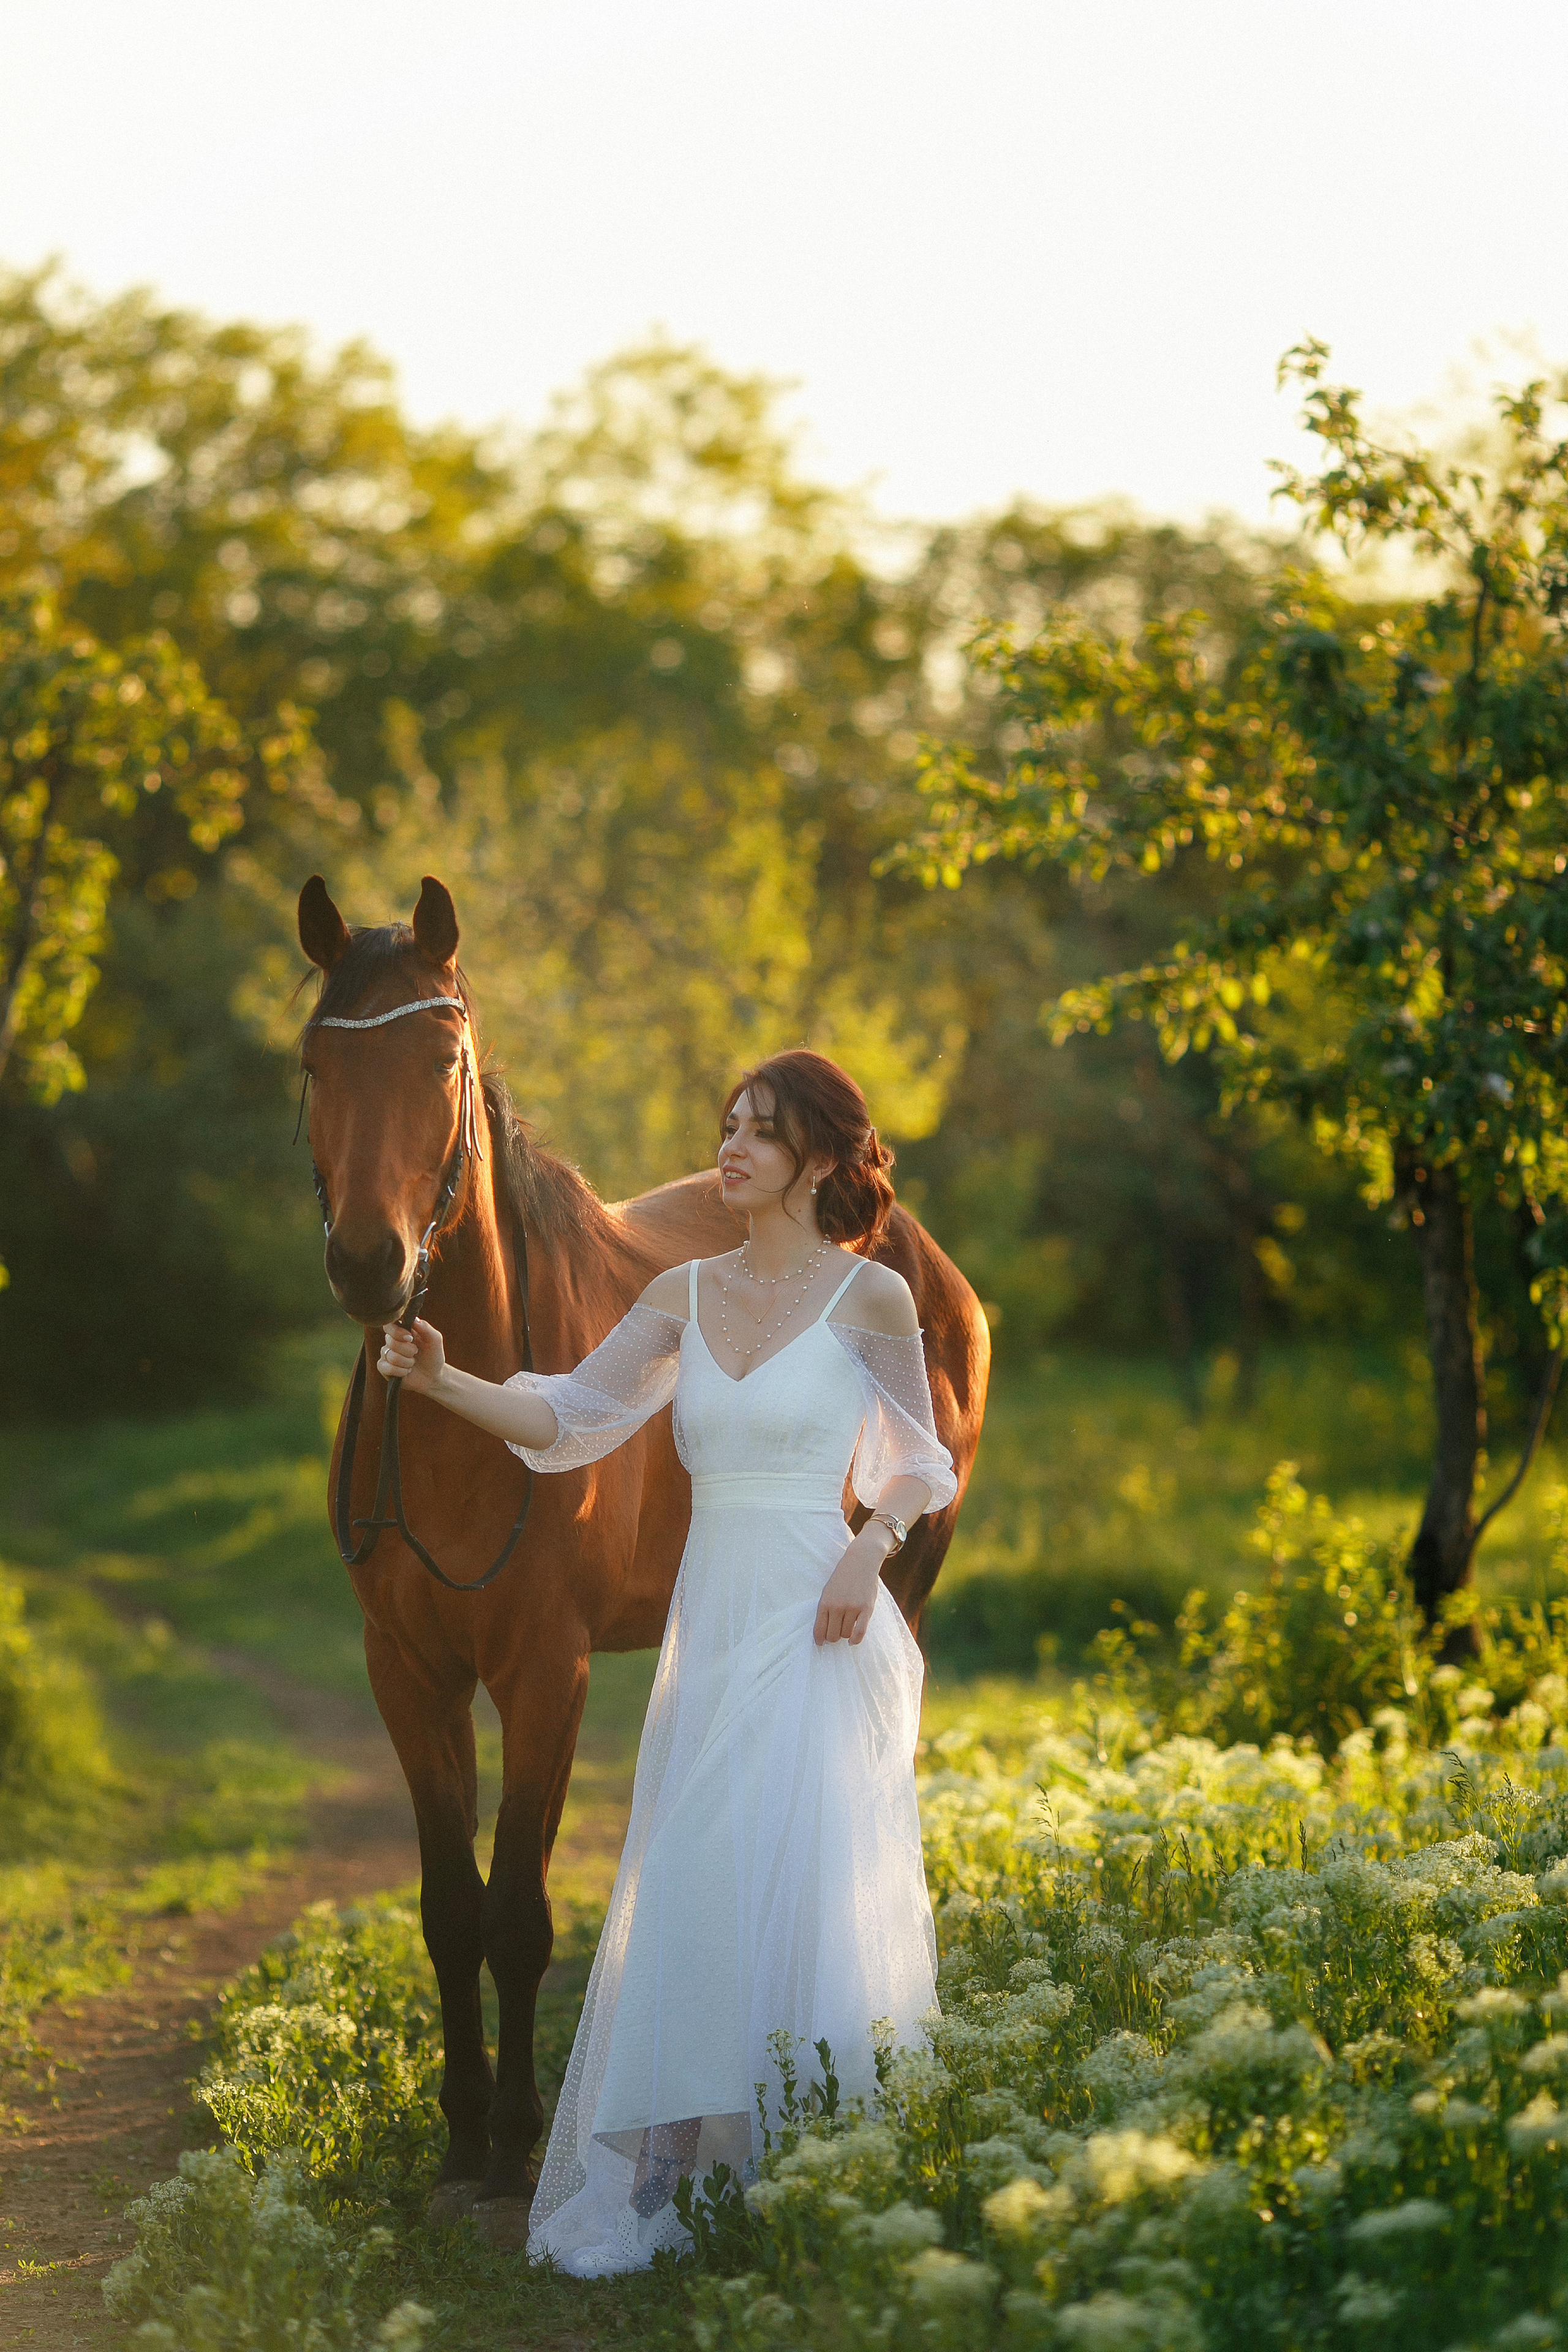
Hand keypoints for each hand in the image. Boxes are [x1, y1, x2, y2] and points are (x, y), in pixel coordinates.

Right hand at [378, 1317, 445, 1395]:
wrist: (432, 1376)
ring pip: (392, 1356)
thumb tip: (414, 1319)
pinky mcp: (384, 1368)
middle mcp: (391, 1341)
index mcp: (402, 1330)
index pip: (389, 1325)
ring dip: (407, 1362)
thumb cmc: (433, 1355)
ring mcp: (386, 1354)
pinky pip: (387, 1368)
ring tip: (413, 1363)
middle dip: (409, 1350)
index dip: (397, 1331)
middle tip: (416, 1352)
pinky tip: (407, 1371)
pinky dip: (401, 1371)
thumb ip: (425, 1327)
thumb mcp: (434, 1339)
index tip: (410, 1338)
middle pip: (391, 1341)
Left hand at [814, 1528, 888, 1647]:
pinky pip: (860, 1632)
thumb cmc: (843, 1577)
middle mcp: (837, 1607)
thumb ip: (826, 1609)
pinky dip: (856, 1640)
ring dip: (845, 1635)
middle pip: (832, 1635)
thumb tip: (823, 1631)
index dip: (820, 1640)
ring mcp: (852, 1608)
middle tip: (836, 1633)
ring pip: (846, 1634)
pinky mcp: (866, 1609)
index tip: (821, 1643)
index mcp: (825, 1602)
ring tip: (846, 1628)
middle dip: (833, 1637)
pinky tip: (853, 1640)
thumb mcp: (828, 1590)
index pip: (819, 1630)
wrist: (861, 1561)